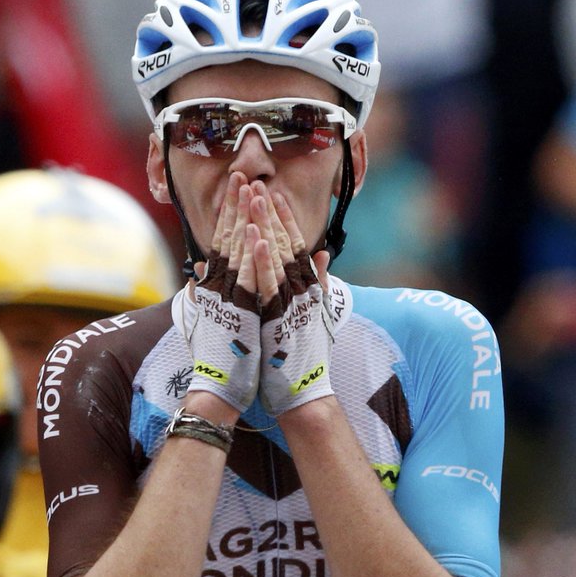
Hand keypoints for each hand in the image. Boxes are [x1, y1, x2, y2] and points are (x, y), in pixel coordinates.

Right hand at [185, 173, 261, 411]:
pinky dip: (253, 257)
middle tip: (242, 173)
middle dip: (237, 206)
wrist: (218, 390)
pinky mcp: (243, 314)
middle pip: (230, 238)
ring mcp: (231, 300)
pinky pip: (251, 281)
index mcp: (215, 288)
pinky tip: (256, 234)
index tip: (236, 187)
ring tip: (251, 190)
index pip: (222, 241)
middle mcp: (220, 289)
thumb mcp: (210, 322)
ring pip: (240, 253)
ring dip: (245, 220)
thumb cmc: (218, 360)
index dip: (230, 212)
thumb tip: (198, 276)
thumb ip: (205, 296)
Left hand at [251, 187, 333, 414]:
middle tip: (258, 184)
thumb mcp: (313, 314)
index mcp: (305, 289)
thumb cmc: (302, 356)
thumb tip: (321, 254)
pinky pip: (268, 284)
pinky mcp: (279, 318)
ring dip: (265, 225)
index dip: (284, 218)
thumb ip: (316, 282)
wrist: (303, 392)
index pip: (294, 245)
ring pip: (276, 257)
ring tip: (255, 198)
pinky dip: (262, 259)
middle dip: (270, 213)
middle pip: (284, 243)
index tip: (272, 194)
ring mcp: (291, 303)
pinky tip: (255, 238)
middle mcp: (301, 291)